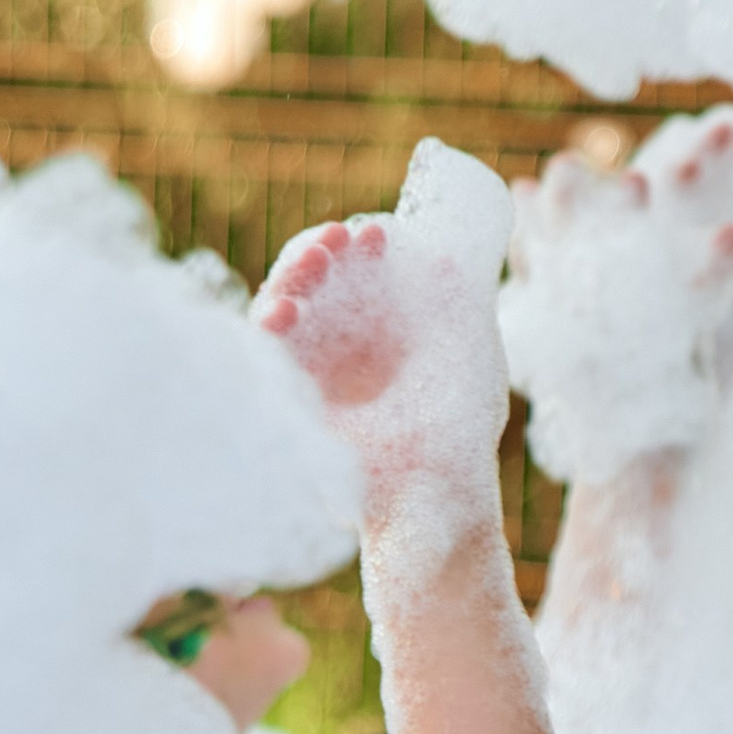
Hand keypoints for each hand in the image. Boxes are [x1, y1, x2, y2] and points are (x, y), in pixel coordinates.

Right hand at [256, 140, 513, 549]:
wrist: (441, 500)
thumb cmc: (461, 439)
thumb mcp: (469, 361)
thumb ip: (458, 307)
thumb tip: (450, 256)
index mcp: (377, 332)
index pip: (352, 274)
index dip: (357, 248)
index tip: (378, 233)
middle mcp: (339, 350)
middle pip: (310, 285)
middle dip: (317, 253)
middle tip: (338, 237)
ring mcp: (312, 377)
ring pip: (281, 312)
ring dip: (288, 281)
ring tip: (314, 260)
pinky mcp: (291, 407)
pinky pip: (264, 362)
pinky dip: (263, 332)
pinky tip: (278, 312)